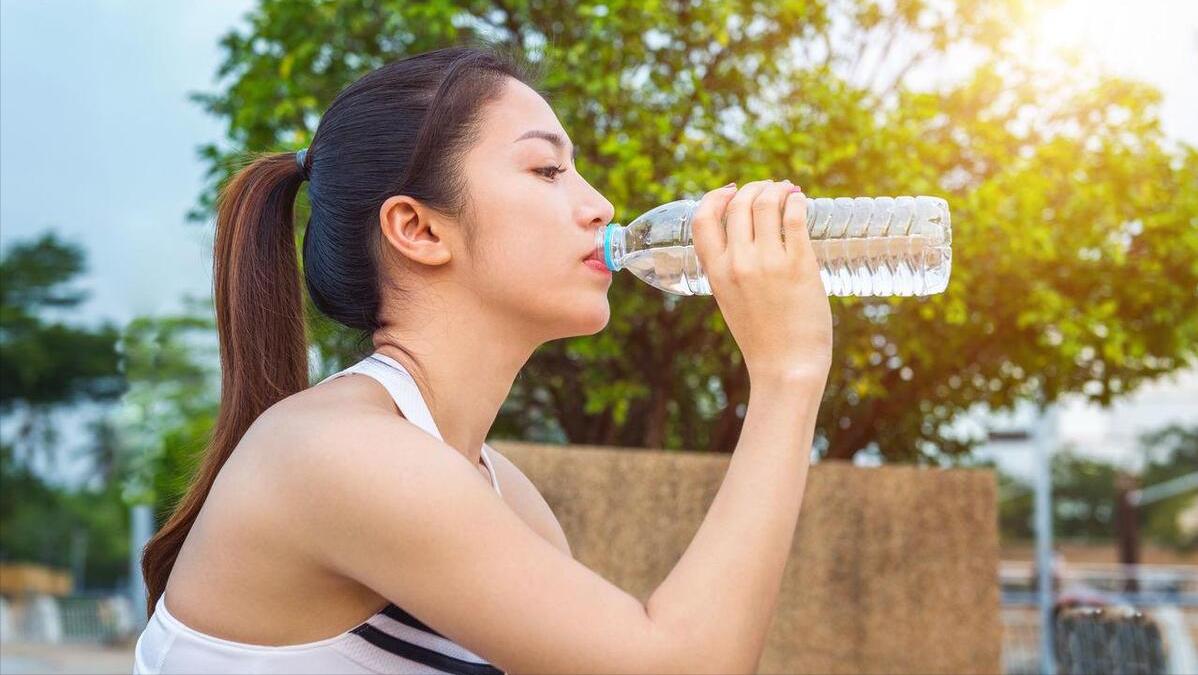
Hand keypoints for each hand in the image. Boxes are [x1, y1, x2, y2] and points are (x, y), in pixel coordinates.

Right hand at [691, 180, 832, 383]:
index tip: (731, 190)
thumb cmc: (762, 339)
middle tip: (769, 188)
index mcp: (716, 273)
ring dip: (777, 189)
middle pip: (740, 205)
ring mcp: (768, 263)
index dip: (715, 197)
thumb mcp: (731, 301)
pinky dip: (796, 202)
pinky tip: (800, 201)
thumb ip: (731, 272)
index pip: (703, 220)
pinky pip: (794, 218)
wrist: (786, 366)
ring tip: (787, 191)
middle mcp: (738, 263)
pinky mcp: (799, 264)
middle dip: (754, 188)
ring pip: (766, 204)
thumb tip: (747, 240)